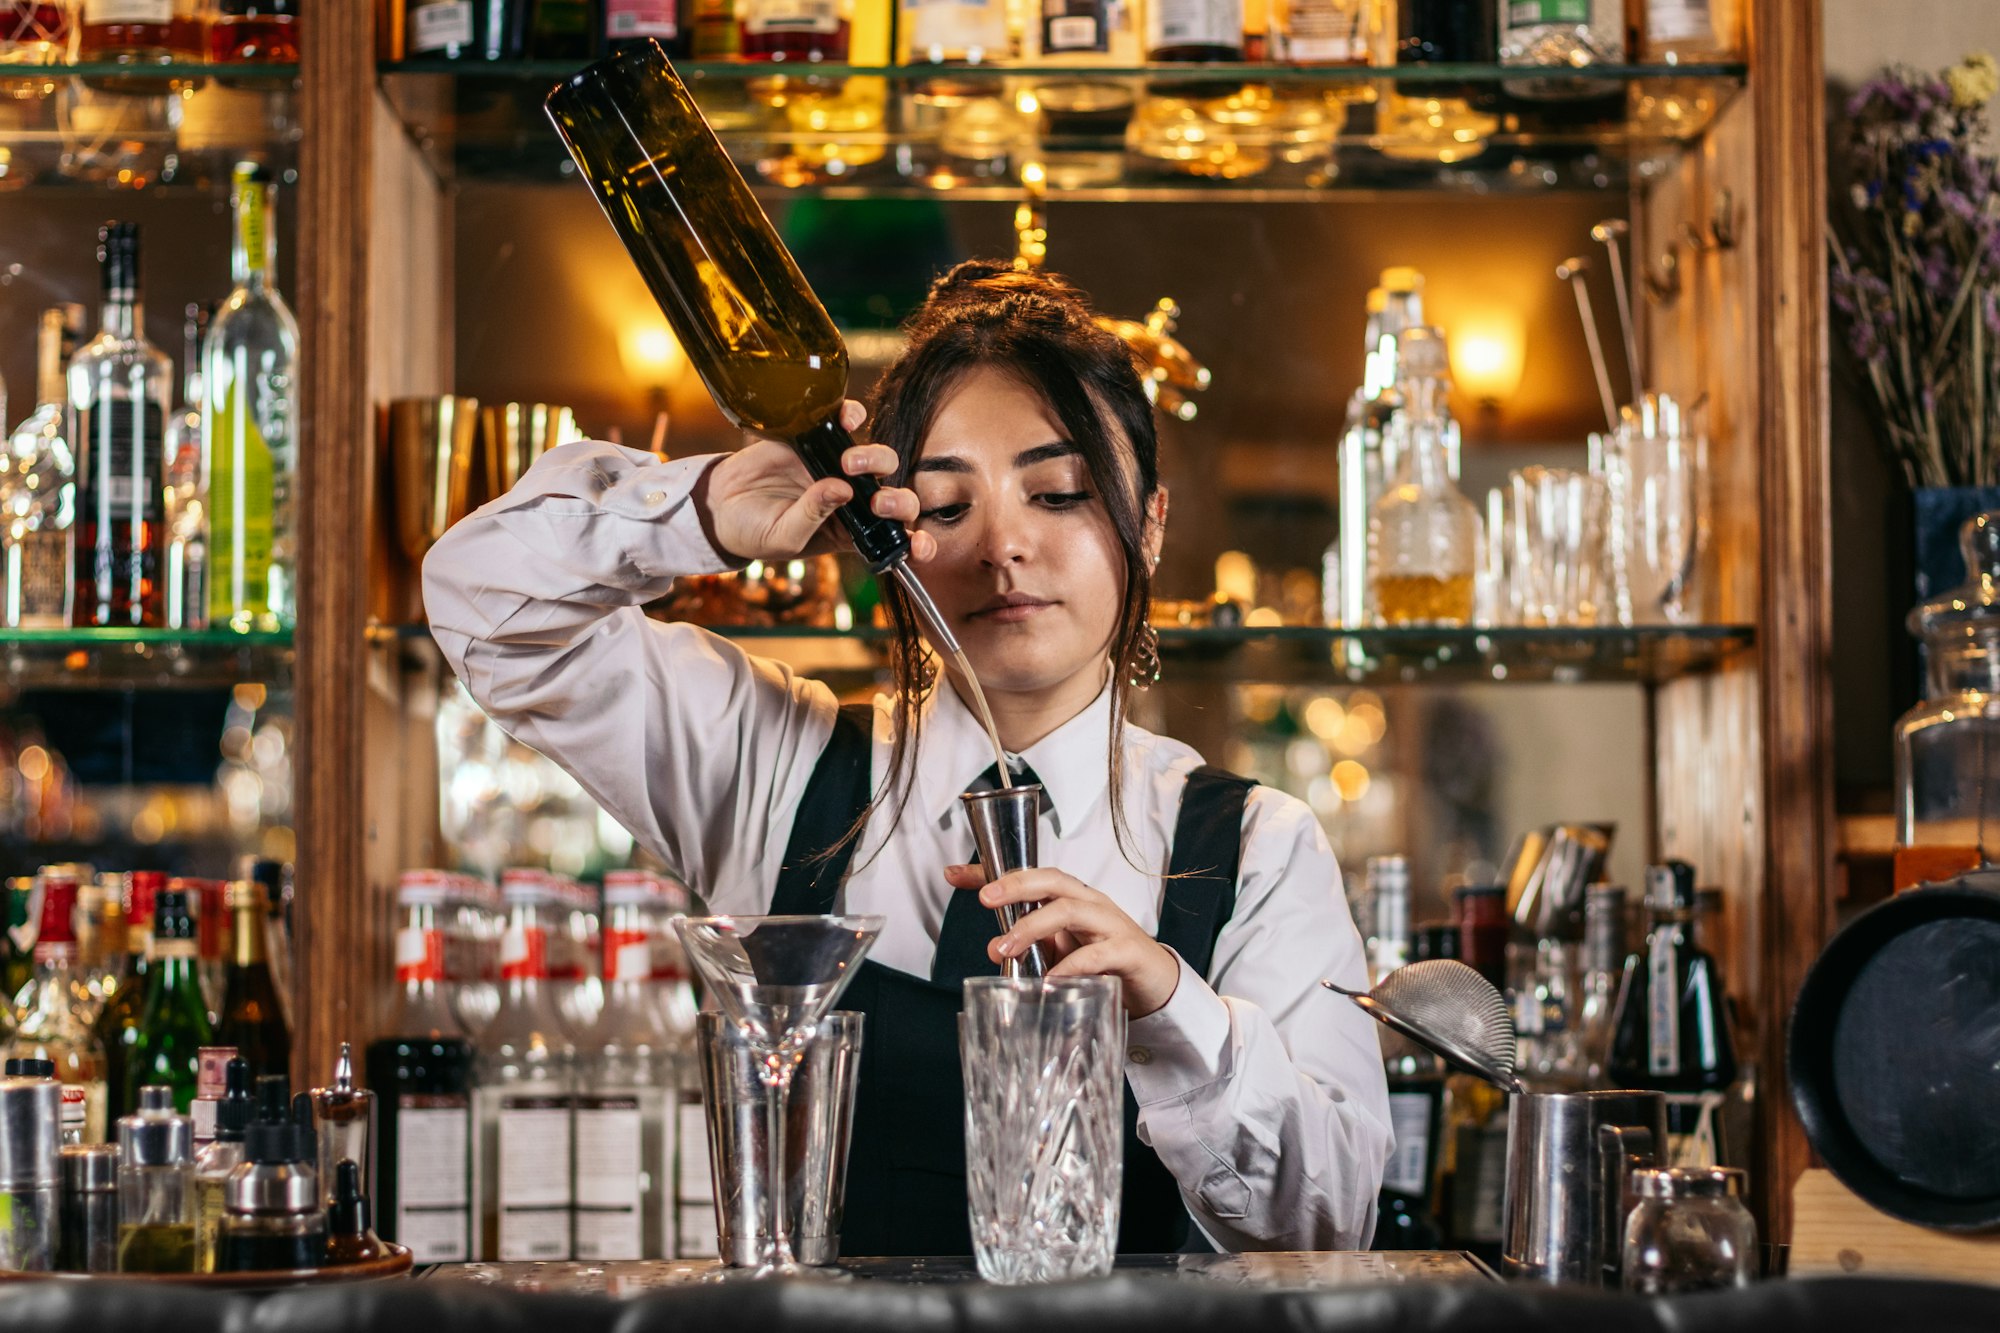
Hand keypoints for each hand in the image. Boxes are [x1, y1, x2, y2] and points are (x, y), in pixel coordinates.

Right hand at [699, 400, 936, 564]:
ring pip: (879, 458)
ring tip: (847, 462)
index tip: (917, 545)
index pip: (895, 538)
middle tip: (877, 501)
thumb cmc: (753, 531)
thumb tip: (842, 489)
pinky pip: (848, 421)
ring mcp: (838, 468)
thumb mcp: (784, 537)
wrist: (719, 504)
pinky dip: (853, 415)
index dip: (916, 542)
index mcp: (851, 533)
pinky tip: (844, 418)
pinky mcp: (818, 440)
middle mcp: (854, 501)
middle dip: (899, 499)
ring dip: (875, 458)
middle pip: (897, 495)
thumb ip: (813, 517)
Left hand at [943, 865, 1181, 1017]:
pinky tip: (1050, 978)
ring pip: (1070, 909)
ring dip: (1033, 926)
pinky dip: (1071, 964)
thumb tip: (994, 948)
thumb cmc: (1106, 961)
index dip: (991, 872)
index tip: (953, 874)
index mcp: (1071, 898)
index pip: (1029, 876)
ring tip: (1006, 947)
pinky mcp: (1128, 951)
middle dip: (1016, 884)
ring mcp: (1110, 924)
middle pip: (1052, 879)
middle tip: (985, 898)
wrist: (1156, 984)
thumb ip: (1031, 946)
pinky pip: (1096, 953)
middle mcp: (1089, 903)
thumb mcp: (1061, 950)